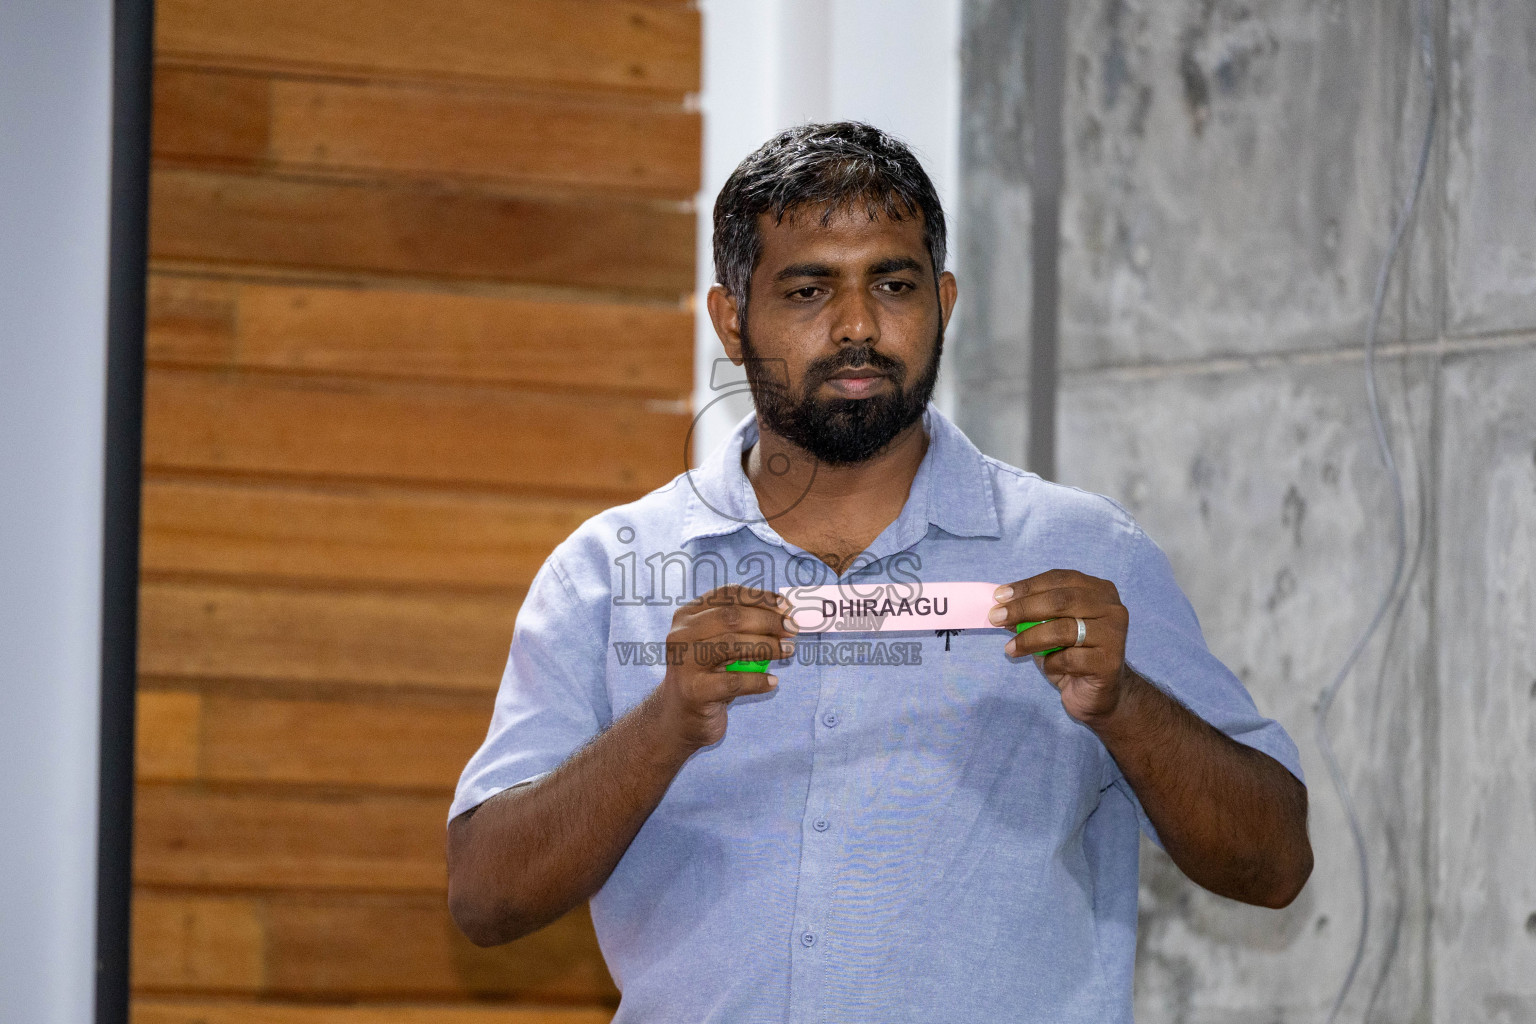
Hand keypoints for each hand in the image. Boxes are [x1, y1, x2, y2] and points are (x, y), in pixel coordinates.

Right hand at [657, 585, 796, 750]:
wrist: (679, 718)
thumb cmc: (707, 676)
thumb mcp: (716, 645)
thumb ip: (739, 628)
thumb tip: (785, 613)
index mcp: (687, 616)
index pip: (727, 595)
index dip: (760, 598)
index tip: (787, 607)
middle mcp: (681, 635)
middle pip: (732, 618)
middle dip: (768, 621)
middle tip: (792, 629)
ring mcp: (685, 663)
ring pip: (732, 645)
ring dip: (768, 646)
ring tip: (788, 651)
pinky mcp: (694, 691)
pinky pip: (734, 681)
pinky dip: (759, 681)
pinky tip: (773, 682)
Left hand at [988, 569, 1132, 725]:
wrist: (1099, 694)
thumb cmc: (1073, 655)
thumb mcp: (1051, 628)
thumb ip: (1032, 614)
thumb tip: (1001, 605)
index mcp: (1099, 590)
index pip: (1059, 579)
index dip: (1027, 586)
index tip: (999, 596)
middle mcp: (1111, 608)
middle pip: (1061, 601)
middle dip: (1023, 608)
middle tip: (996, 617)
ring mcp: (1114, 634)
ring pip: (1063, 630)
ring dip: (1029, 638)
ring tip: (1010, 648)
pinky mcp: (1109, 662)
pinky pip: (1069, 659)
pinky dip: (1051, 663)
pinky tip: (1048, 667)